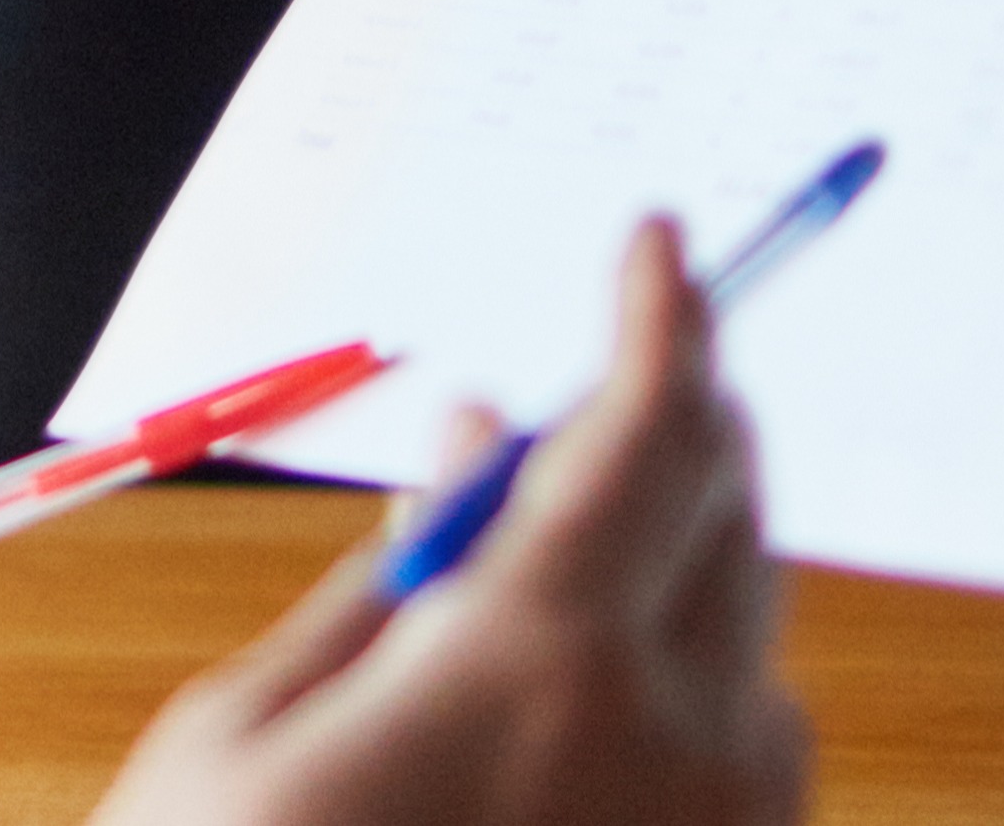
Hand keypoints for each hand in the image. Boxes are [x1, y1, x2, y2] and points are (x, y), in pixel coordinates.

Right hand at [88, 217, 804, 825]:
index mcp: (540, 661)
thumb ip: (398, 573)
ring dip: (679, 569)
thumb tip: (478, 439)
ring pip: (750, 638)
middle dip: (673, 430)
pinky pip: (749, 758)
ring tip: (551, 571)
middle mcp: (678, 741)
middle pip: (728, 512)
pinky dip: (690, 692)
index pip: (652, 423)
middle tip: (594, 395)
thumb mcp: (252, 730)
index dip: (665, 313)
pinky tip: (581, 711)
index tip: (657, 245)